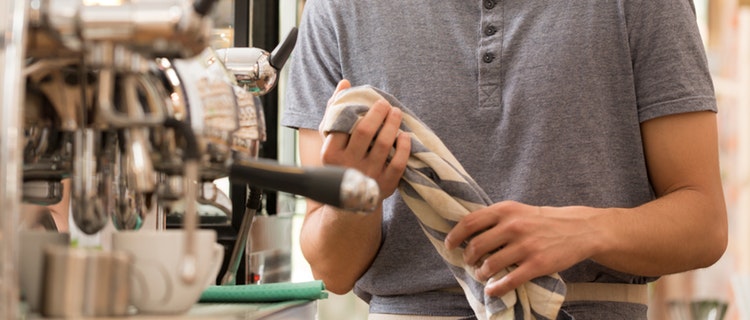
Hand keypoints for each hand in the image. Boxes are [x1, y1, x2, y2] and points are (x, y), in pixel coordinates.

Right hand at [320, 80, 411, 200]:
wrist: (350, 201)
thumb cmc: (341, 162)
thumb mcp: (331, 140)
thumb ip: (335, 111)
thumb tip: (345, 83)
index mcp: (331, 154)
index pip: (344, 126)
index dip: (360, 110)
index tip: (373, 101)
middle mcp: (348, 166)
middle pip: (365, 132)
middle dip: (378, 113)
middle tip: (386, 104)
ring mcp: (367, 176)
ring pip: (383, 145)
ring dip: (392, 125)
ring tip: (397, 113)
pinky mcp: (385, 186)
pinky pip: (398, 164)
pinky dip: (403, 147)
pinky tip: (404, 136)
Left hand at [444, 201, 599, 296]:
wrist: (578, 229)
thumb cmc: (542, 221)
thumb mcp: (517, 210)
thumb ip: (495, 218)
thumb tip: (466, 231)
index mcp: (505, 210)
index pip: (470, 222)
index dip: (455, 236)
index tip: (450, 245)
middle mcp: (513, 226)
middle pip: (476, 246)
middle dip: (468, 257)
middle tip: (469, 262)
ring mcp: (525, 246)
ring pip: (490, 264)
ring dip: (481, 273)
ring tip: (482, 274)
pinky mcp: (537, 264)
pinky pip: (509, 280)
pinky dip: (496, 288)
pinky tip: (491, 290)